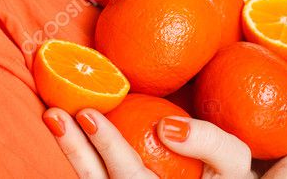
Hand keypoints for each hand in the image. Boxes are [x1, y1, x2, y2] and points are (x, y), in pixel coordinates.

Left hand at [42, 107, 257, 177]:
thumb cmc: (226, 178)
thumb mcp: (232, 163)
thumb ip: (208, 142)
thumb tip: (165, 126)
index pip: (129, 177)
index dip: (108, 146)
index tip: (91, 114)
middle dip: (75, 148)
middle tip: (55, 114)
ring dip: (71, 152)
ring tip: (54, 118)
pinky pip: (95, 178)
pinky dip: (80, 156)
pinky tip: (70, 132)